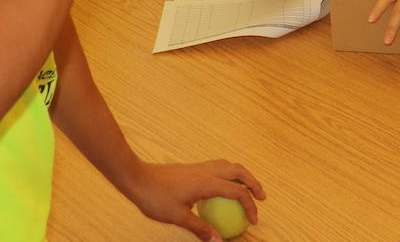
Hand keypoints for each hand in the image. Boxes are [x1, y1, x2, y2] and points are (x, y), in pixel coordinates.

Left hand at [122, 159, 264, 240]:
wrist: (137, 177)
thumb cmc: (155, 198)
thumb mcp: (178, 217)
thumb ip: (201, 228)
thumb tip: (218, 241)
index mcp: (207, 182)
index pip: (238, 192)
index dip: (250, 206)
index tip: (253, 220)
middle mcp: (207, 170)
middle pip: (239, 171)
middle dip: (254, 183)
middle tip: (262, 198)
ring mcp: (200, 166)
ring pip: (230, 165)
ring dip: (243, 176)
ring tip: (247, 189)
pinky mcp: (193, 167)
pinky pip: (219, 166)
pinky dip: (229, 174)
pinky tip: (223, 187)